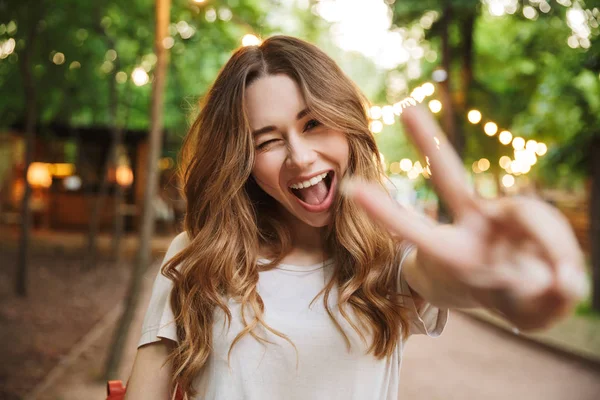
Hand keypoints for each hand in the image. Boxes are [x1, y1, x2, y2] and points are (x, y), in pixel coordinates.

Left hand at [342, 105, 587, 330]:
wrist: (519, 287)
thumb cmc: (513, 298)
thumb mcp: (527, 313)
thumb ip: (547, 301)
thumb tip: (568, 278)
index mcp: (448, 251)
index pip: (413, 229)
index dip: (385, 212)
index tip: (351, 189)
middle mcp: (470, 226)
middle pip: (449, 179)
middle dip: (429, 142)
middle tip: (406, 109)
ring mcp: (497, 216)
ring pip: (530, 216)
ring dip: (552, 249)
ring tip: (561, 284)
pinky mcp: (524, 214)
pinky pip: (550, 226)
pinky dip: (564, 254)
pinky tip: (565, 279)